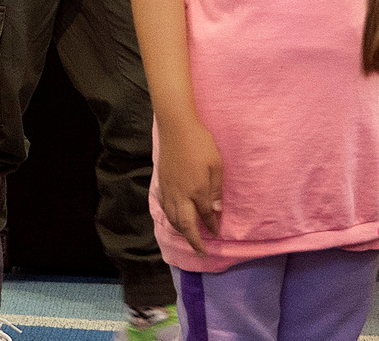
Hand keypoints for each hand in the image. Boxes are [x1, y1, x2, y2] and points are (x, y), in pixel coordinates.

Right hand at [153, 115, 224, 252]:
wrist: (176, 127)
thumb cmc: (200, 143)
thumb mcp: (216, 166)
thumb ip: (216, 190)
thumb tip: (216, 212)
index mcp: (196, 192)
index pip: (205, 216)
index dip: (211, 227)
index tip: (217, 235)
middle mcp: (180, 195)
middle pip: (185, 225)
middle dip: (193, 240)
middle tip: (200, 251)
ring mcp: (169, 189)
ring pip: (172, 218)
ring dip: (181, 231)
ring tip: (189, 236)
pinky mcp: (162, 182)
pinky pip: (165, 207)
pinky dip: (170, 217)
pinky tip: (174, 217)